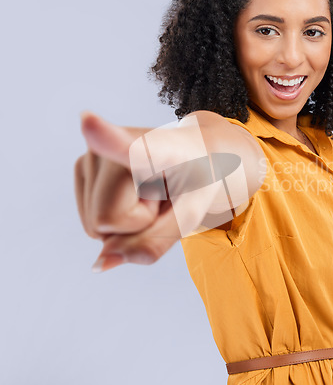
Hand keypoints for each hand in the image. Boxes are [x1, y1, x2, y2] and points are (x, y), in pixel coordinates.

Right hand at [75, 111, 219, 272]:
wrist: (194, 155)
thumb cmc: (197, 181)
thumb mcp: (190, 217)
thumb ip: (153, 243)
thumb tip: (101, 263)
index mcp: (164, 147)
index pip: (133, 147)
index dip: (108, 138)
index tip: (87, 120)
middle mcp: (121, 141)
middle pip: (106, 221)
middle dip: (136, 225)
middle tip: (160, 199)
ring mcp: (96, 150)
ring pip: (95, 224)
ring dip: (127, 220)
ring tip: (150, 192)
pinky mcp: (83, 164)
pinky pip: (91, 221)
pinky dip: (115, 217)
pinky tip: (133, 192)